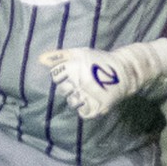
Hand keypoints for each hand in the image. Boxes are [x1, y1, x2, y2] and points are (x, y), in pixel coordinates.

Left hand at [39, 38, 166, 118]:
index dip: (61, 76)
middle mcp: (82, 80)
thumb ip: (60, 55)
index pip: (56, 76)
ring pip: (72, 102)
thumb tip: (40, 60)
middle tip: (81, 83)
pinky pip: (83, 112)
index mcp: (76, 66)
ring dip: (76, 98)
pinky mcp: (100, 105)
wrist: (125, 70)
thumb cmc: (99, 60)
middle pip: (62, 90)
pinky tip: (89, 100)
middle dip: (69, 87)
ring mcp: (91, 94)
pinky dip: (85, 108)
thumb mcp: (80, 53)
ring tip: (86, 92)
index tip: (71, 74)